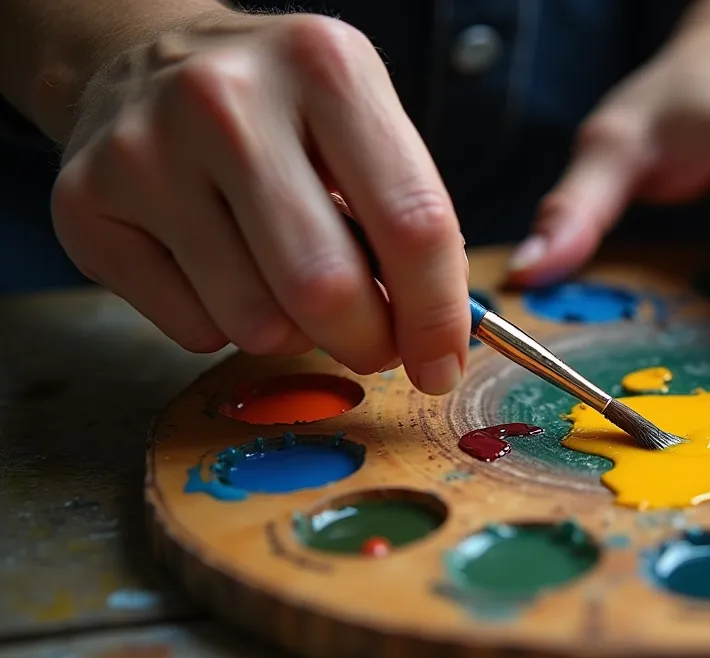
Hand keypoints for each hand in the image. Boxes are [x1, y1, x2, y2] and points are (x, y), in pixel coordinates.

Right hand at [51, 10, 469, 393]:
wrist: (146, 60)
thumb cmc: (282, 109)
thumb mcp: (362, 120)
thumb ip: (407, 218)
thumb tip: (433, 339)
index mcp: (325, 67)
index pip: (411, 222)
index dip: (436, 314)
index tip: (442, 364)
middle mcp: (227, 101)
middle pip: (326, 287)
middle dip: (367, 342)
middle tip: (375, 344)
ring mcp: (146, 152)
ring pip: (255, 323)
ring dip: (293, 333)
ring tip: (284, 277)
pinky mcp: (86, 205)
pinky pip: (193, 330)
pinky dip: (224, 325)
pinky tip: (219, 265)